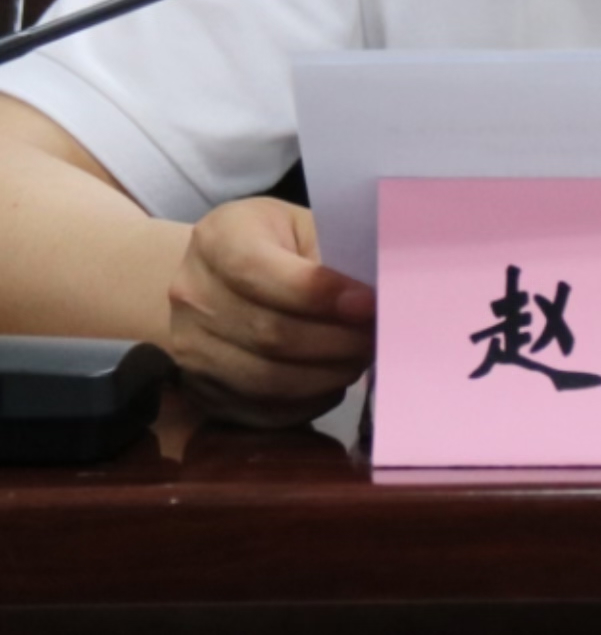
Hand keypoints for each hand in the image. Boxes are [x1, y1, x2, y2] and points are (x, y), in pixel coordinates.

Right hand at [164, 193, 375, 423]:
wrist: (216, 276)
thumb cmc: (273, 241)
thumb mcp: (300, 225)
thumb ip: (329, 253)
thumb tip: (373, 296)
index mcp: (218, 239)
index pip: (262, 272)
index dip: (319, 293)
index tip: (368, 303)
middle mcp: (192, 296)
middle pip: (268, 332)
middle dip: (334, 340)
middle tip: (376, 337)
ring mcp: (189, 349)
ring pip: (264, 378)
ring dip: (324, 375)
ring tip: (361, 359)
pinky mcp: (199, 391)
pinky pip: (257, 408)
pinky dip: (304, 402)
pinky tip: (333, 383)